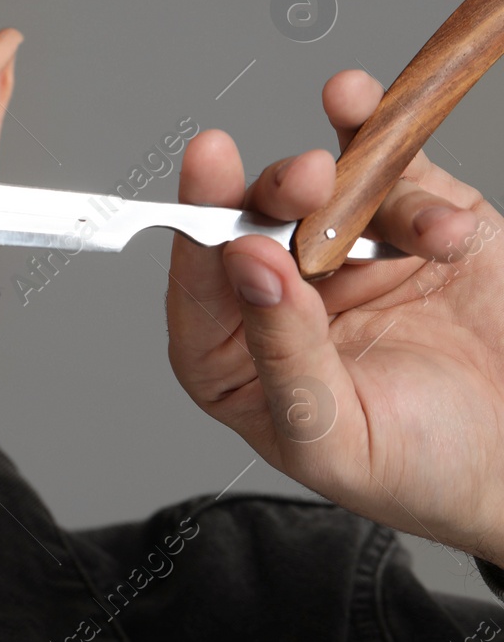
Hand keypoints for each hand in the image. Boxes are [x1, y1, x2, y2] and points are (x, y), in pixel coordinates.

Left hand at [167, 68, 503, 567]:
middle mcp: (283, 297)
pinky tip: (443, 227)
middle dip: (273, 190)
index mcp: (237, 356)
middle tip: (305, 176)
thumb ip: (283, 353)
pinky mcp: (413, 228)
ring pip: (327, 190)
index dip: (197, 227)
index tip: (209, 173)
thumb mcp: (332, 436)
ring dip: (345, 175)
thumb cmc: (420, 469)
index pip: (200, 286)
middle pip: (254, 222)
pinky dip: (416, 188)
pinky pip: (401, 181)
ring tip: (360, 185)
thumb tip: (247, 266)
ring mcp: (347, 256)